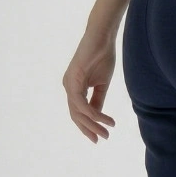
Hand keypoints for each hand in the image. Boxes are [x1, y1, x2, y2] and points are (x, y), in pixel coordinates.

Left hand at [62, 27, 117, 142]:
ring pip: (78, 112)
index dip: (88, 126)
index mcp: (74, 88)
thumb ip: (98, 100)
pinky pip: (81, 103)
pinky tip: (104, 118)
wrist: (102, 38)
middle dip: (89, 129)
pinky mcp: (73, 79)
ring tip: (107, 131)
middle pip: (76, 115)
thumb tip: (97, 117)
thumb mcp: (101, 84)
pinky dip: (93, 113)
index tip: (100, 137)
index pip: (78, 113)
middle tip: (104, 138)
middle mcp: (69, 87)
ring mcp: (69, 83)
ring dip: (93, 123)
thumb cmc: (102, 57)